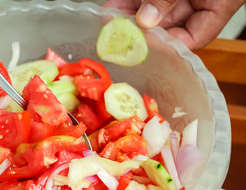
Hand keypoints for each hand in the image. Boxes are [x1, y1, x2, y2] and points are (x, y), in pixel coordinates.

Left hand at [102, 0, 245, 49]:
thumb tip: (148, 18)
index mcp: (219, 4)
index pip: (193, 37)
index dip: (167, 44)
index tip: (143, 43)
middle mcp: (199, 3)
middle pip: (169, 26)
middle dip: (141, 30)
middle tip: (118, 32)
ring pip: (153, 13)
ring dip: (130, 17)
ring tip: (110, 19)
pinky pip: (146, 0)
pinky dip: (130, 3)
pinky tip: (114, 7)